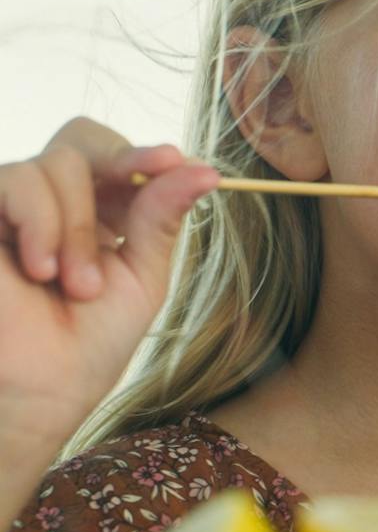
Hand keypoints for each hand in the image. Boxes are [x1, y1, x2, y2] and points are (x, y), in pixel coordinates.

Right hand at [0, 118, 218, 455]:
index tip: (175, 161)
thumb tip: (205, 170)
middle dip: (116, 173)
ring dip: (75, 226)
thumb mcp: (141, 276)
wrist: (40, 390)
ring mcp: (10, 206)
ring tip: (76, 284)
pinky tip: (41, 270)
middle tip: (123, 226)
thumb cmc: (90, 343)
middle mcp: (52, 200)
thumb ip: (162, 219)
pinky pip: (14, 179)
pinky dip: (40, 220)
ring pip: (52, 164)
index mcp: (99, 211)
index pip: (117, 155)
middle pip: (83, 141)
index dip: (145, 152)